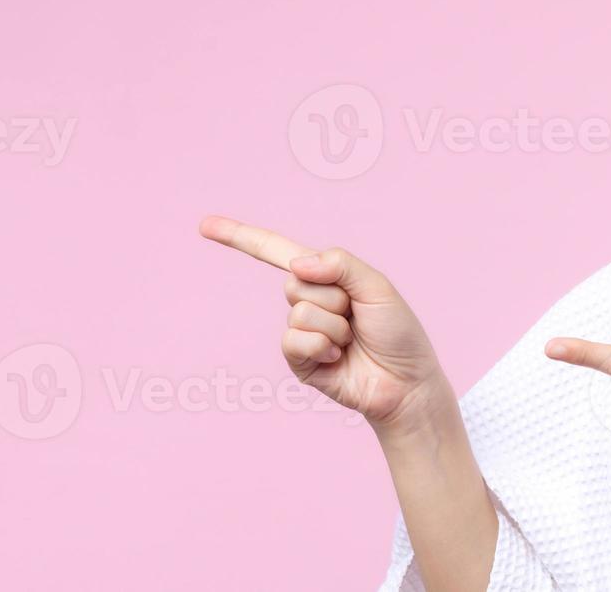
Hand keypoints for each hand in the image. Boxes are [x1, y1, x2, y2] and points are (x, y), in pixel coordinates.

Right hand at [200, 216, 450, 432]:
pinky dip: (322, 347)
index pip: (275, 251)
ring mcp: (301, 332)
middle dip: (334, 298)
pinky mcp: (298, 361)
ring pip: (299, 313)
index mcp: (325, 276)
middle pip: (295, 283)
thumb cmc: (397, 333)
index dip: (240, 237)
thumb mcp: (377, 286)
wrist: (406, 383)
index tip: (204, 226)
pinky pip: (294, 341)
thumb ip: (340, 263)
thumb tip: (296, 265)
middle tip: (357, 317)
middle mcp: (308, 301)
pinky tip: (339, 358)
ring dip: (334, 327)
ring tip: (352, 341)